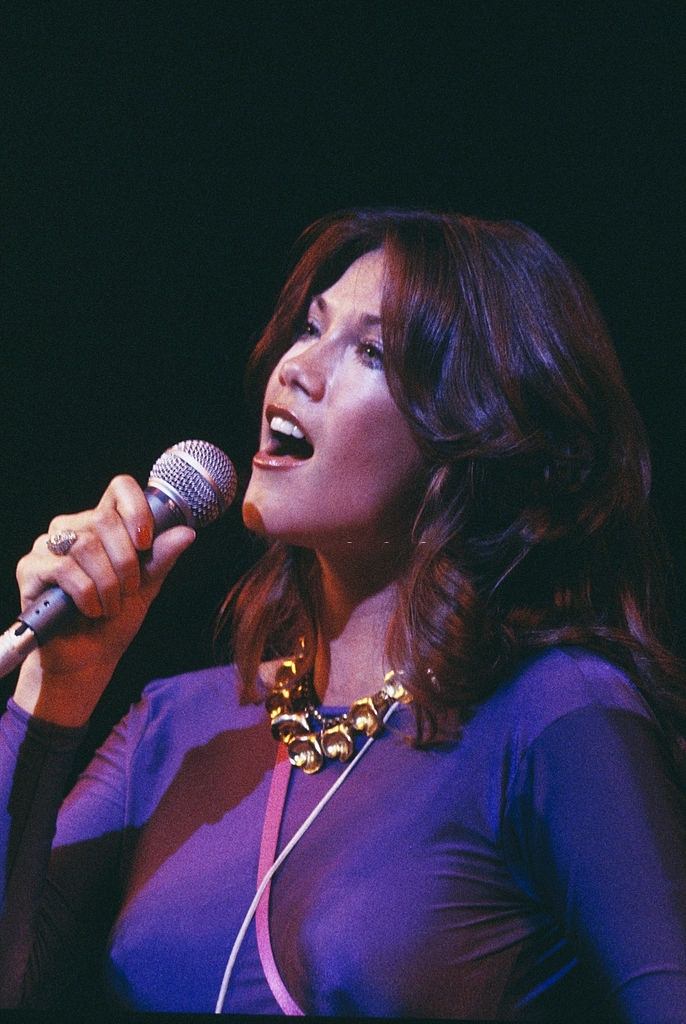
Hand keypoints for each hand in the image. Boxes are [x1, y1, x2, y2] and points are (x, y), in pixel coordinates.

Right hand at [13, 475, 195, 725]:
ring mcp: (48, 546)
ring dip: (107, 583)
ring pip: (85, 545)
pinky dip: (87, 594)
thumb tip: (187, 532)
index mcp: (103, 525)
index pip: (119, 488)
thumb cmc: (115, 619)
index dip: (136, 507)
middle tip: (129, 591)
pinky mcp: (30, 569)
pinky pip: (64, 569)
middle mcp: (73, 528)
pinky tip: (92, 610)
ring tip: (111, 606)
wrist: (88, 657)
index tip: (146, 541)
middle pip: (104, 519)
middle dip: (126, 561)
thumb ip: (161, 558)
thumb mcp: (147, 587)